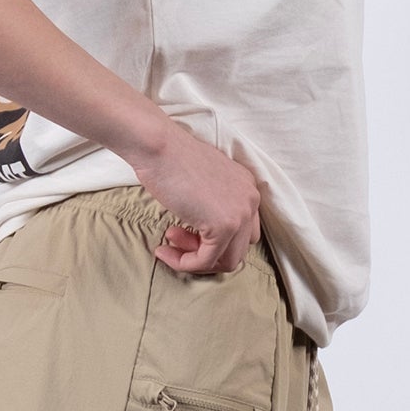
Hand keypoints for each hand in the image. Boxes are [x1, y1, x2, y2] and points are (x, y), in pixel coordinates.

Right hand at [133, 118, 262, 275]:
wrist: (158, 147)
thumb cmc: (170, 160)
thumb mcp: (202, 183)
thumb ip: (211, 205)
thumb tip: (203, 236)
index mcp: (246, 188)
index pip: (242, 231)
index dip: (212, 238)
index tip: (182, 231)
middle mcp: (251, 200)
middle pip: (239, 248)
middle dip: (204, 250)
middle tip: (175, 237)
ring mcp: (240, 214)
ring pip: (228, 260)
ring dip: (195, 259)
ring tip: (169, 244)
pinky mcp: (224, 226)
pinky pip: (206, 261)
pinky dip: (184, 263)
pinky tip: (164, 251)